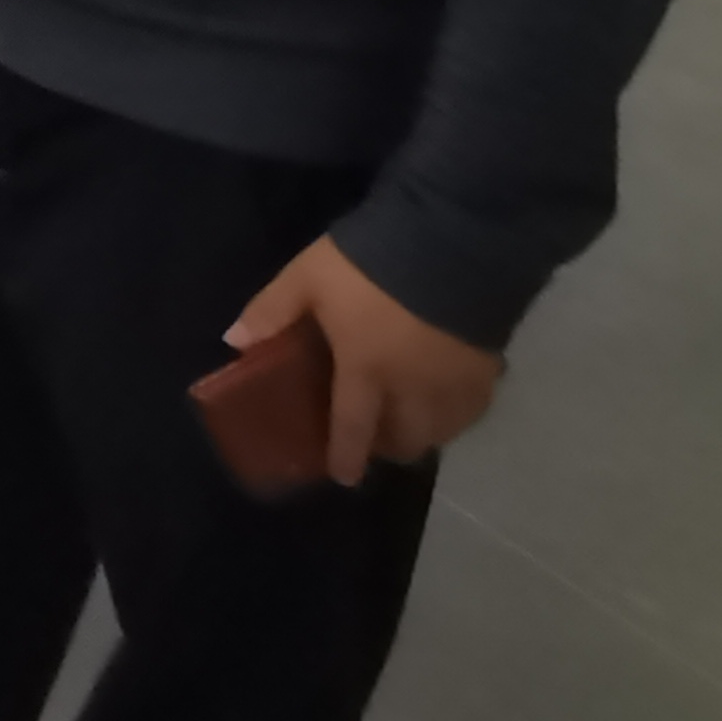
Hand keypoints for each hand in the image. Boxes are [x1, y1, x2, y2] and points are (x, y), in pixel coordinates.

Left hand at [229, 238, 500, 483]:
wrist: (451, 243)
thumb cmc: (370, 264)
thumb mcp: (307, 277)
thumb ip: (272, 310)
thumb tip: (233, 340)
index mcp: (365, 372)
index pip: (353, 428)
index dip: (346, 456)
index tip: (344, 476)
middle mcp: (413, 390)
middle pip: (406, 438)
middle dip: (390, 445)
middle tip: (377, 435)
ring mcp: (454, 383)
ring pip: (442, 430)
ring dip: (424, 432)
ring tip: (412, 418)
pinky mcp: (488, 366)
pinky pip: (472, 407)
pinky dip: (457, 412)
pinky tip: (449, 397)